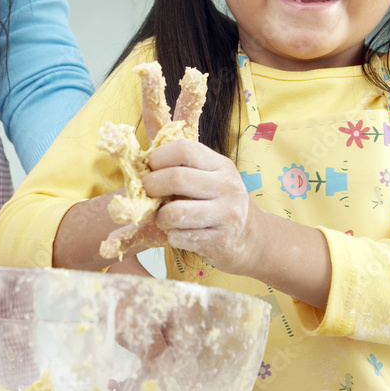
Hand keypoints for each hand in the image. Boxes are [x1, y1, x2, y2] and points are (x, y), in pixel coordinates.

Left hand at [143, 139, 260, 277]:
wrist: (251, 237)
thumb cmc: (218, 202)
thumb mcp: (208, 176)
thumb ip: (181, 165)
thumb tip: (138, 157)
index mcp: (220, 165)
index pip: (185, 149)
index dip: (159, 156)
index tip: (150, 167)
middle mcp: (227, 186)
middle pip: (176, 178)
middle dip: (151, 186)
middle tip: (146, 193)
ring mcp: (227, 214)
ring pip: (175, 213)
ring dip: (160, 217)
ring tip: (163, 217)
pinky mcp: (221, 241)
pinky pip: (180, 237)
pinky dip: (172, 237)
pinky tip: (180, 234)